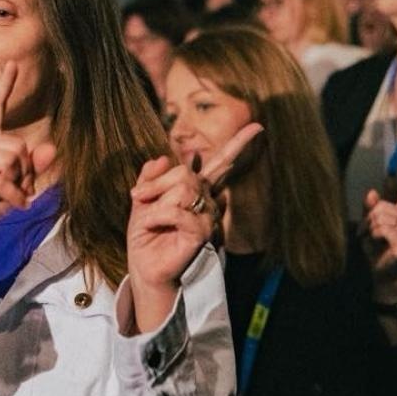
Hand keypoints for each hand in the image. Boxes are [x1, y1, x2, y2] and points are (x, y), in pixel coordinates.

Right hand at [0, 61, 56, 288]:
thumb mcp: (20, 183)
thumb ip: (35, 166)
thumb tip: (52, 149)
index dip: (4, 85)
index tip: (11, 63)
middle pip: (18, 146)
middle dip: (26, 172)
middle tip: (18, 188)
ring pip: (11, 161)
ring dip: (19, 185)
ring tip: (11, 195)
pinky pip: (2, 180)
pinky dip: (14, 196)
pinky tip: (14, 204)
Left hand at [126, 123, 262, 328]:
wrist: (144, 269)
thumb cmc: (146, 238)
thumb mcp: (142, 202)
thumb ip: (150, 179)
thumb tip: (160, 158)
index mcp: (195, 192)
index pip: (219, 164)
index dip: (237, 145)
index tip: (257, 127)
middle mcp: (207, 202)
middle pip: (186, 172)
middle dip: (156, 183)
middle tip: (138, 198)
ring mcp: (207, 218)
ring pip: (183, 188)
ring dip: (155, 201)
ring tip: (148, 219)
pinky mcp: (202, 234)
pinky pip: (178, 211)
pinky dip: (158, 216)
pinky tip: (153, 227)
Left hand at [359, 157, 396, 290]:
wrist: (380, 269)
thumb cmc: (376, 246)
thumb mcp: (368, 225)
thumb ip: (369, 209)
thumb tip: (371, 192)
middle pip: (381, 207)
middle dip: (368, 220)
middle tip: (369, 233)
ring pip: (380, 219)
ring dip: (369, 230)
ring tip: (374, 240)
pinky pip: (382, 230)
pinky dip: (373, 236)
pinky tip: (379, 245)